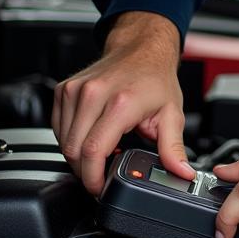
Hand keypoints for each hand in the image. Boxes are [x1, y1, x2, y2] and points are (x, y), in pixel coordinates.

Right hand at [52, 11, 192, 194]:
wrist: (141, 49)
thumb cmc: (156, 79)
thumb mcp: (172, 115)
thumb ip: (173, 148)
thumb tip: (181, 172)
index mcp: (120, 103)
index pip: (92, 152)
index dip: (93, 177)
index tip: (100, 188)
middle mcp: (93, 94)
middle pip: (74, 151)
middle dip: (85, 171)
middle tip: (102, 173)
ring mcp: (75, 90)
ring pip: (62, 141)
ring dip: (77, 156)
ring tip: (100, 153)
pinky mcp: (64, 90)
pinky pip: (57, 127)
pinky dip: (70, 139)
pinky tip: (89, 137)